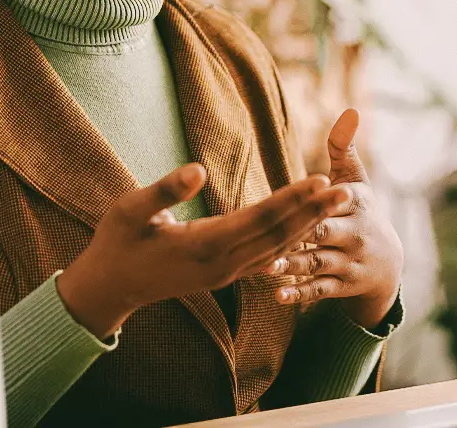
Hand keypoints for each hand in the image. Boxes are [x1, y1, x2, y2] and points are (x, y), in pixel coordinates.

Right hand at [57, 163, 351, 338]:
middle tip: (346, 190)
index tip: (320, 180)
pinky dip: (288, 241)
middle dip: (313, 212)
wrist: (110, 287)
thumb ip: (165, 189)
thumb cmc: (117, 242)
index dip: (292, 198)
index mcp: (203, 244)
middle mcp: (221, 264)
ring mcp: (224, 274)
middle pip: (278, 235)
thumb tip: (197, 168)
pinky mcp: (222, 276)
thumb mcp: (131, 209)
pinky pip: (264, 257)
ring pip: (276, 249)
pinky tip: (305, 229)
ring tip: (334, 204)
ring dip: (307, 225)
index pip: (259, 218)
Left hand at [265, 109, 403, 329]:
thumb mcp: (357, 180)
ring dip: (293, 266)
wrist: (388, 264)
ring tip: (267, 267)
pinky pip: (319, 291)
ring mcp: (347, 263)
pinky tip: (278, 295)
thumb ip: (344, 146)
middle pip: (326, 233)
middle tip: (275, 234)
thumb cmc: (360, 211)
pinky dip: (300, 293)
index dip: (323, 197)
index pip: (336, 200)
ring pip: (318, 264)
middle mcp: (354, 235)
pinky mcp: (340, 286)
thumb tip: (350, 110)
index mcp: (355, 206)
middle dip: (305, 234)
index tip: (308, 193)